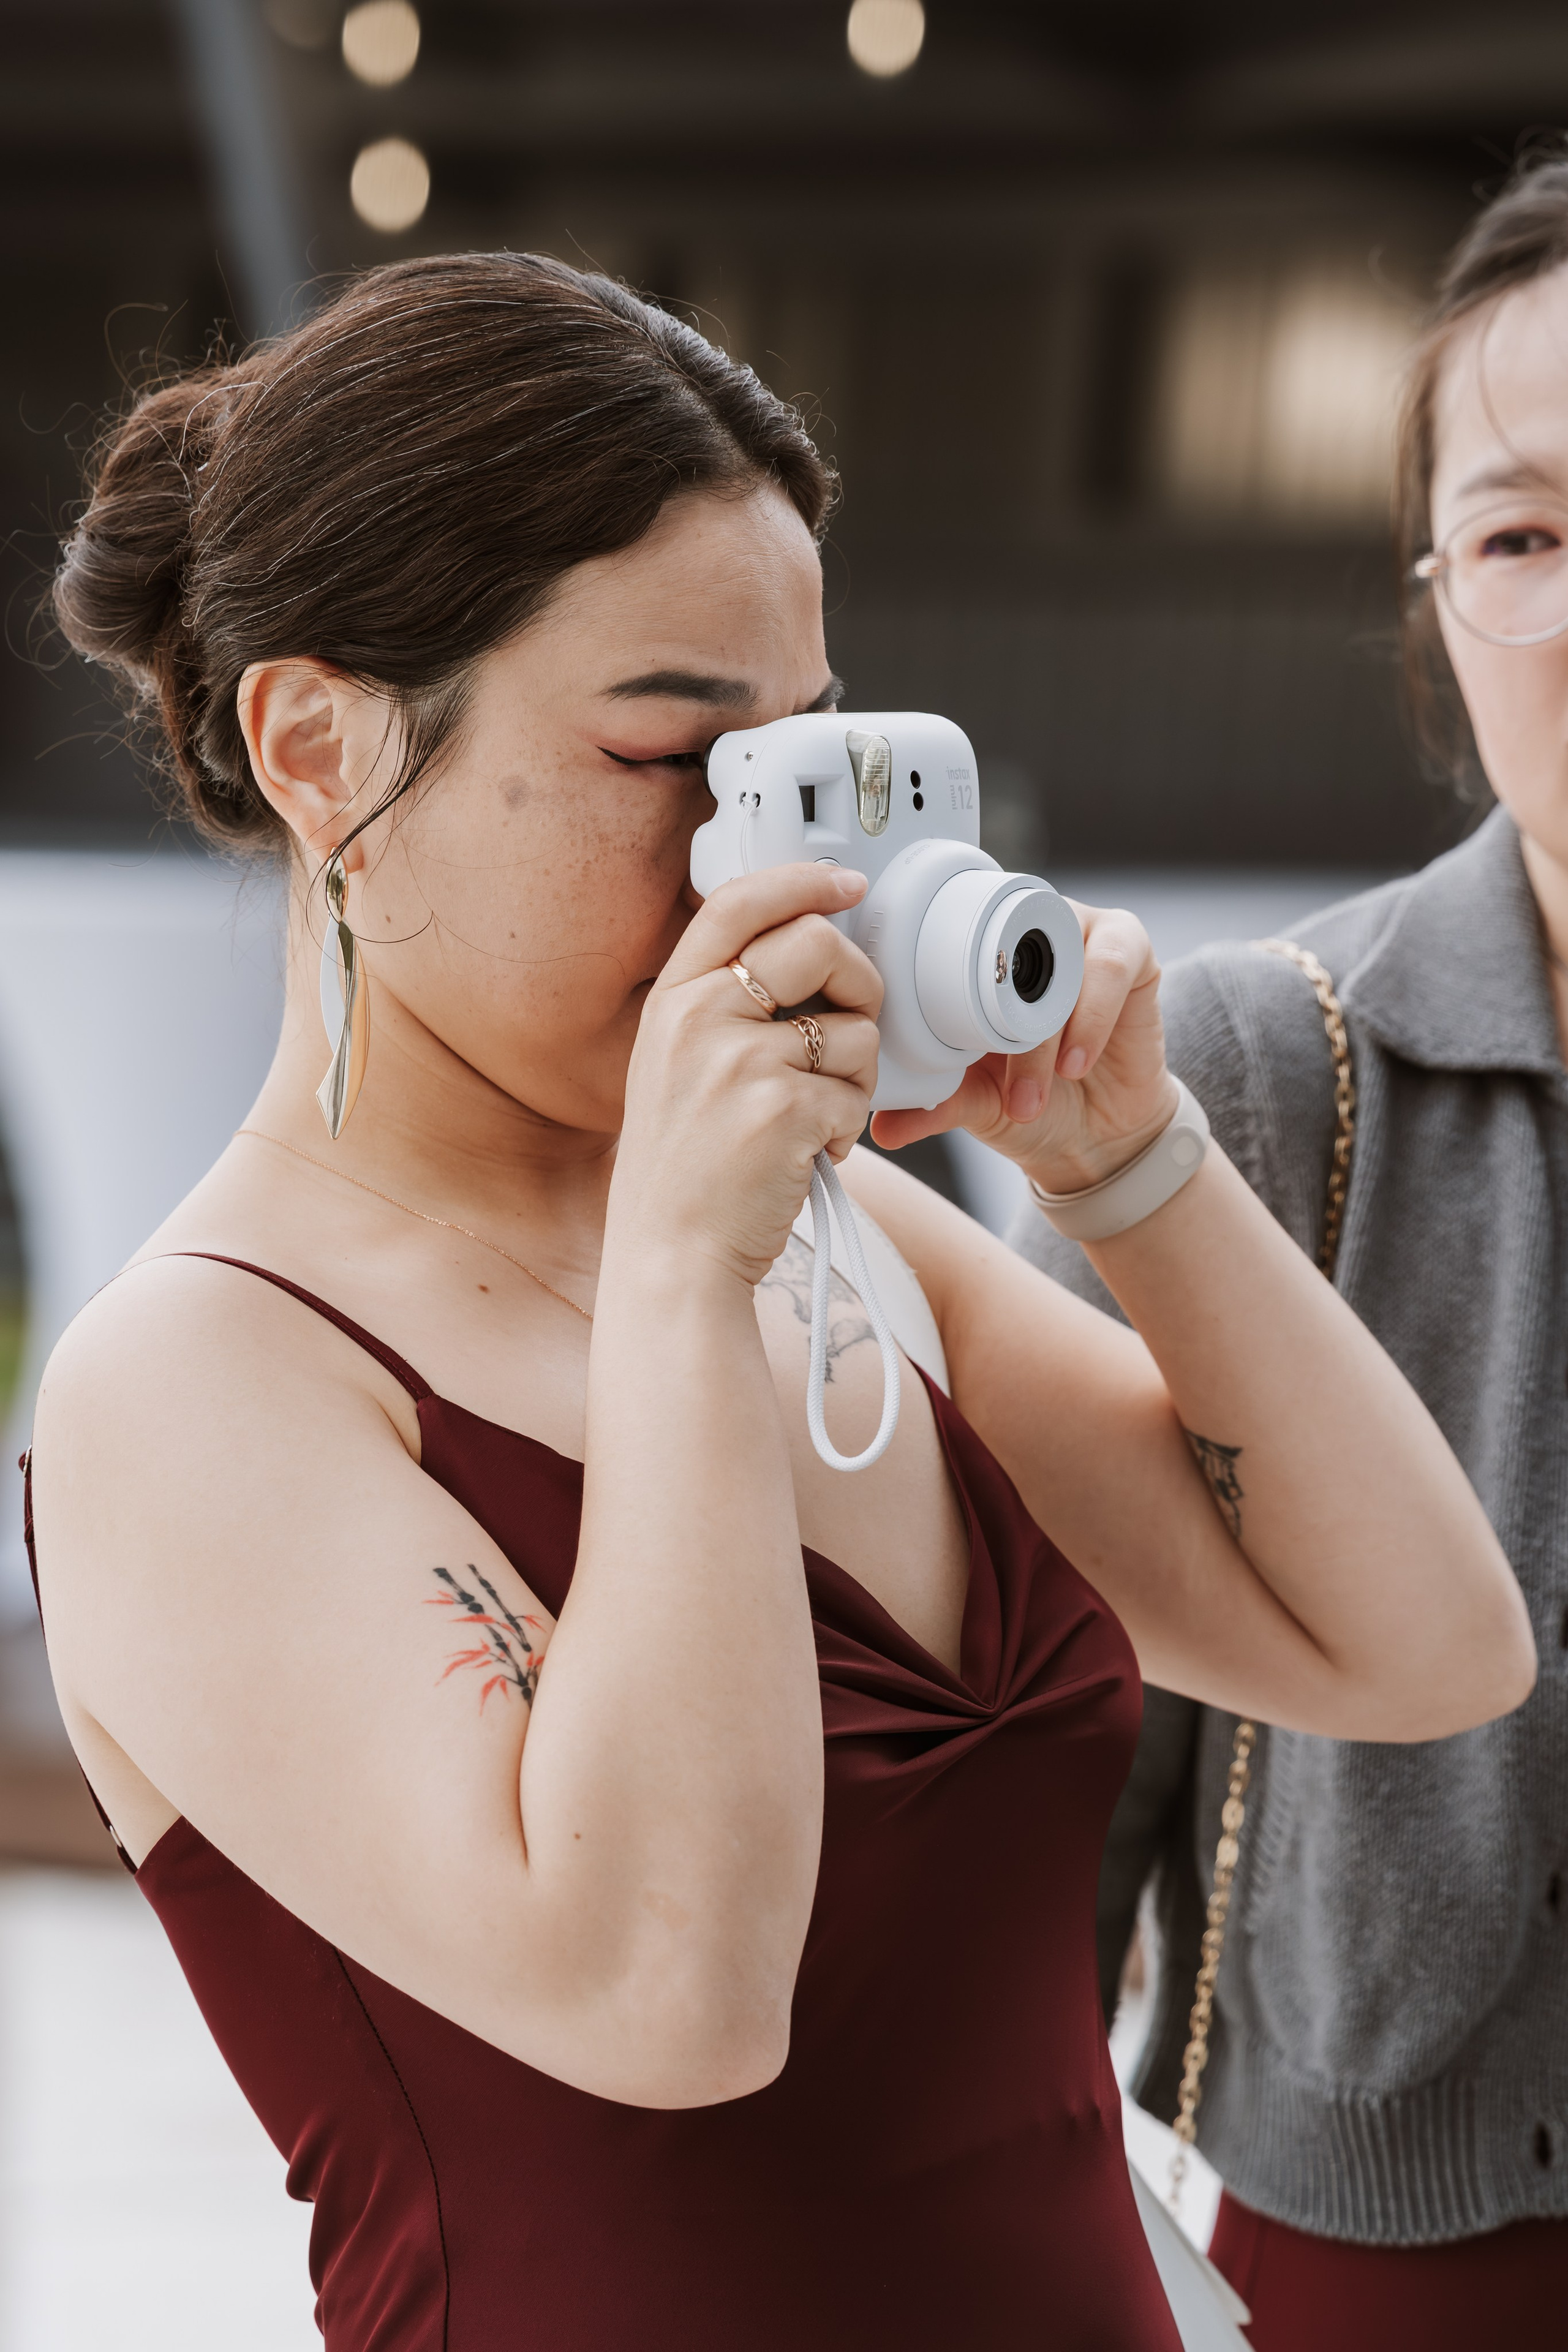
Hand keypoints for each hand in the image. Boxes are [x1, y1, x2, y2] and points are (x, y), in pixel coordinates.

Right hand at [615, 864, 883, 1285]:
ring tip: (812, 1119)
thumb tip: (811, 949)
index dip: (803, 881)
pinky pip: (858, 1095)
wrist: (671, 1254)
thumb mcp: (675, 1065)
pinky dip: (848, 1131)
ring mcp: (742, 1062)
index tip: (845, 883)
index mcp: (673, 1000)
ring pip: (855, 1031)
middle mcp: (702, 1018)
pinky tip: (810, 1155)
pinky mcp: (785, 1110)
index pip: (739, 902)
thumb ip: (724, 1004)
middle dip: (859, 984)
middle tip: (848, 1032)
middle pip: (818, 944)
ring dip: (854, 1080)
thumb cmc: (685, 1169)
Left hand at [871, 900, 1177, 1192]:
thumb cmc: (1032, 1102)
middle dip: (1000, 1027)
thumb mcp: (976, 1104)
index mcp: (980, 957)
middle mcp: (1027, 936)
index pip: (954, 937)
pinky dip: (1090, 1018)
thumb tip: (882, 1129)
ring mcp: (1078, 933)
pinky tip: (1075, 1064)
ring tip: (1033, 1093)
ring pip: (1055, 968)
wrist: (1099, 1135)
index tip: (942, 1040)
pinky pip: (1109, 966)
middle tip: (1001, 1091)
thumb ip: (934, 1107)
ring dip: (1043, 1036)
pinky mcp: (1129, 948)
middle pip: (1006, 956)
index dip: (943, 976)